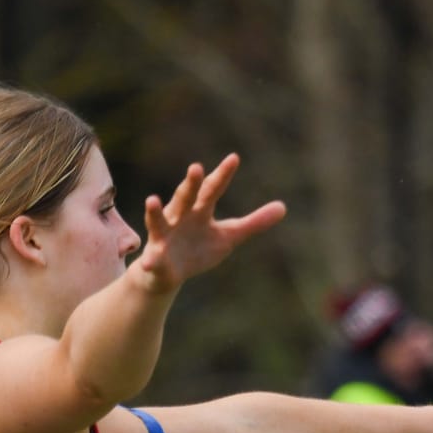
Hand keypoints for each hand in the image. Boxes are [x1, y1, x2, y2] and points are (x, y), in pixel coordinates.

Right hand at [132, 155, 285, 291]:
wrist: (169, 274)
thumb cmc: (199, 249)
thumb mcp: (230, 236)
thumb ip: (254, 222)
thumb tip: (284, 207)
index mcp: (199, 211)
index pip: (213, 189)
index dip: (222, 175)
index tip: (234, 158)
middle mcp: (180, 218)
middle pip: (186, 198)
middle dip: (191, 184)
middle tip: (196, 167)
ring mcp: (164, 237)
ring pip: (159, 221)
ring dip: (155, 212)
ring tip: (152, 200)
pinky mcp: (155, 258)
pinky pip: (152, 259)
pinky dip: (150, 260)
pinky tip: (149, 262)